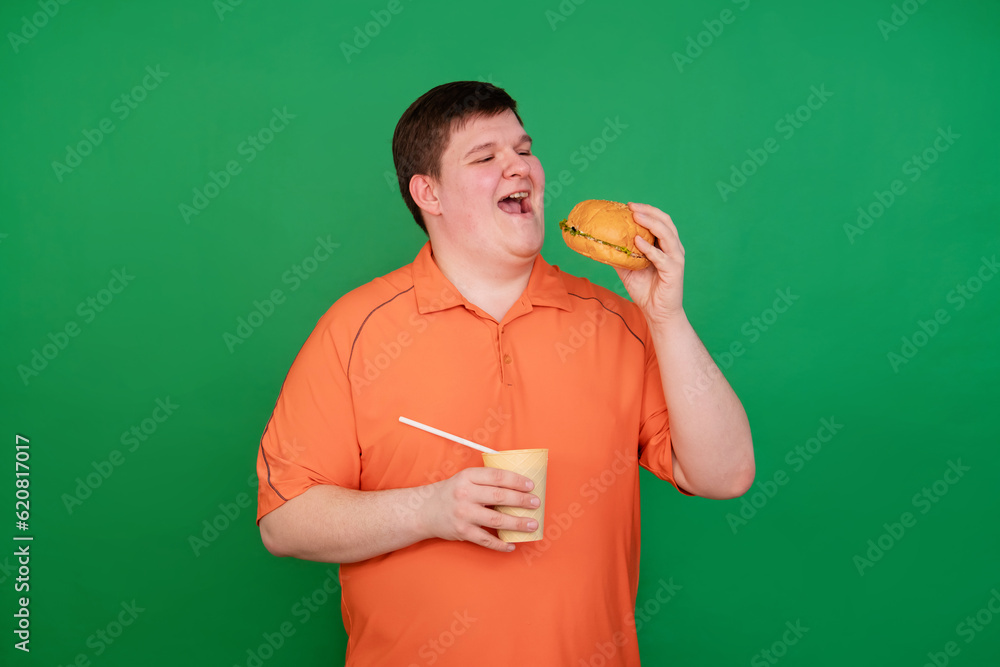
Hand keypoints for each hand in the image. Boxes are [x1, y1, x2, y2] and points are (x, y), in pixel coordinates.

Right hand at [418, 467, 539, 551]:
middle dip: (522, 500)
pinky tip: (512, 545)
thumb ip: (485, 481)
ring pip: (497, 520)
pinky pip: (486, 540)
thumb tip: (517, 486)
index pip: (497, 477)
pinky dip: (500, 544)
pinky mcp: (462, 532)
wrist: (424, 510)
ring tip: (532, 524)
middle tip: (536, 503)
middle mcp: (465, 494)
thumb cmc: (450, 493)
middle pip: (500, 496)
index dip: (516, 480)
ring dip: (518, 523)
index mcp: (468, 477)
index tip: (531, 486)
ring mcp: (464, 514)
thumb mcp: (464, 479)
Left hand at [615, 202, 685, 323]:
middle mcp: (673, 248)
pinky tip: (637, 241)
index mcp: (665, 244)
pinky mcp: (674, 271)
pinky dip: (649, 248)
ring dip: (650, 223)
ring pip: (666, 234)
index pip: (659, 220)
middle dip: (649, 211)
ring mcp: (675, 258)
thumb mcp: (627, 269)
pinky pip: (661, 257)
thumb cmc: (645, 290)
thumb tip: (601, 244)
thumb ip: (620, 255)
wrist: (658, 312)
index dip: (646, 210)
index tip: (628, 205)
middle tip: (631, 206)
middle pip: (665, 221)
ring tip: (636, 216)